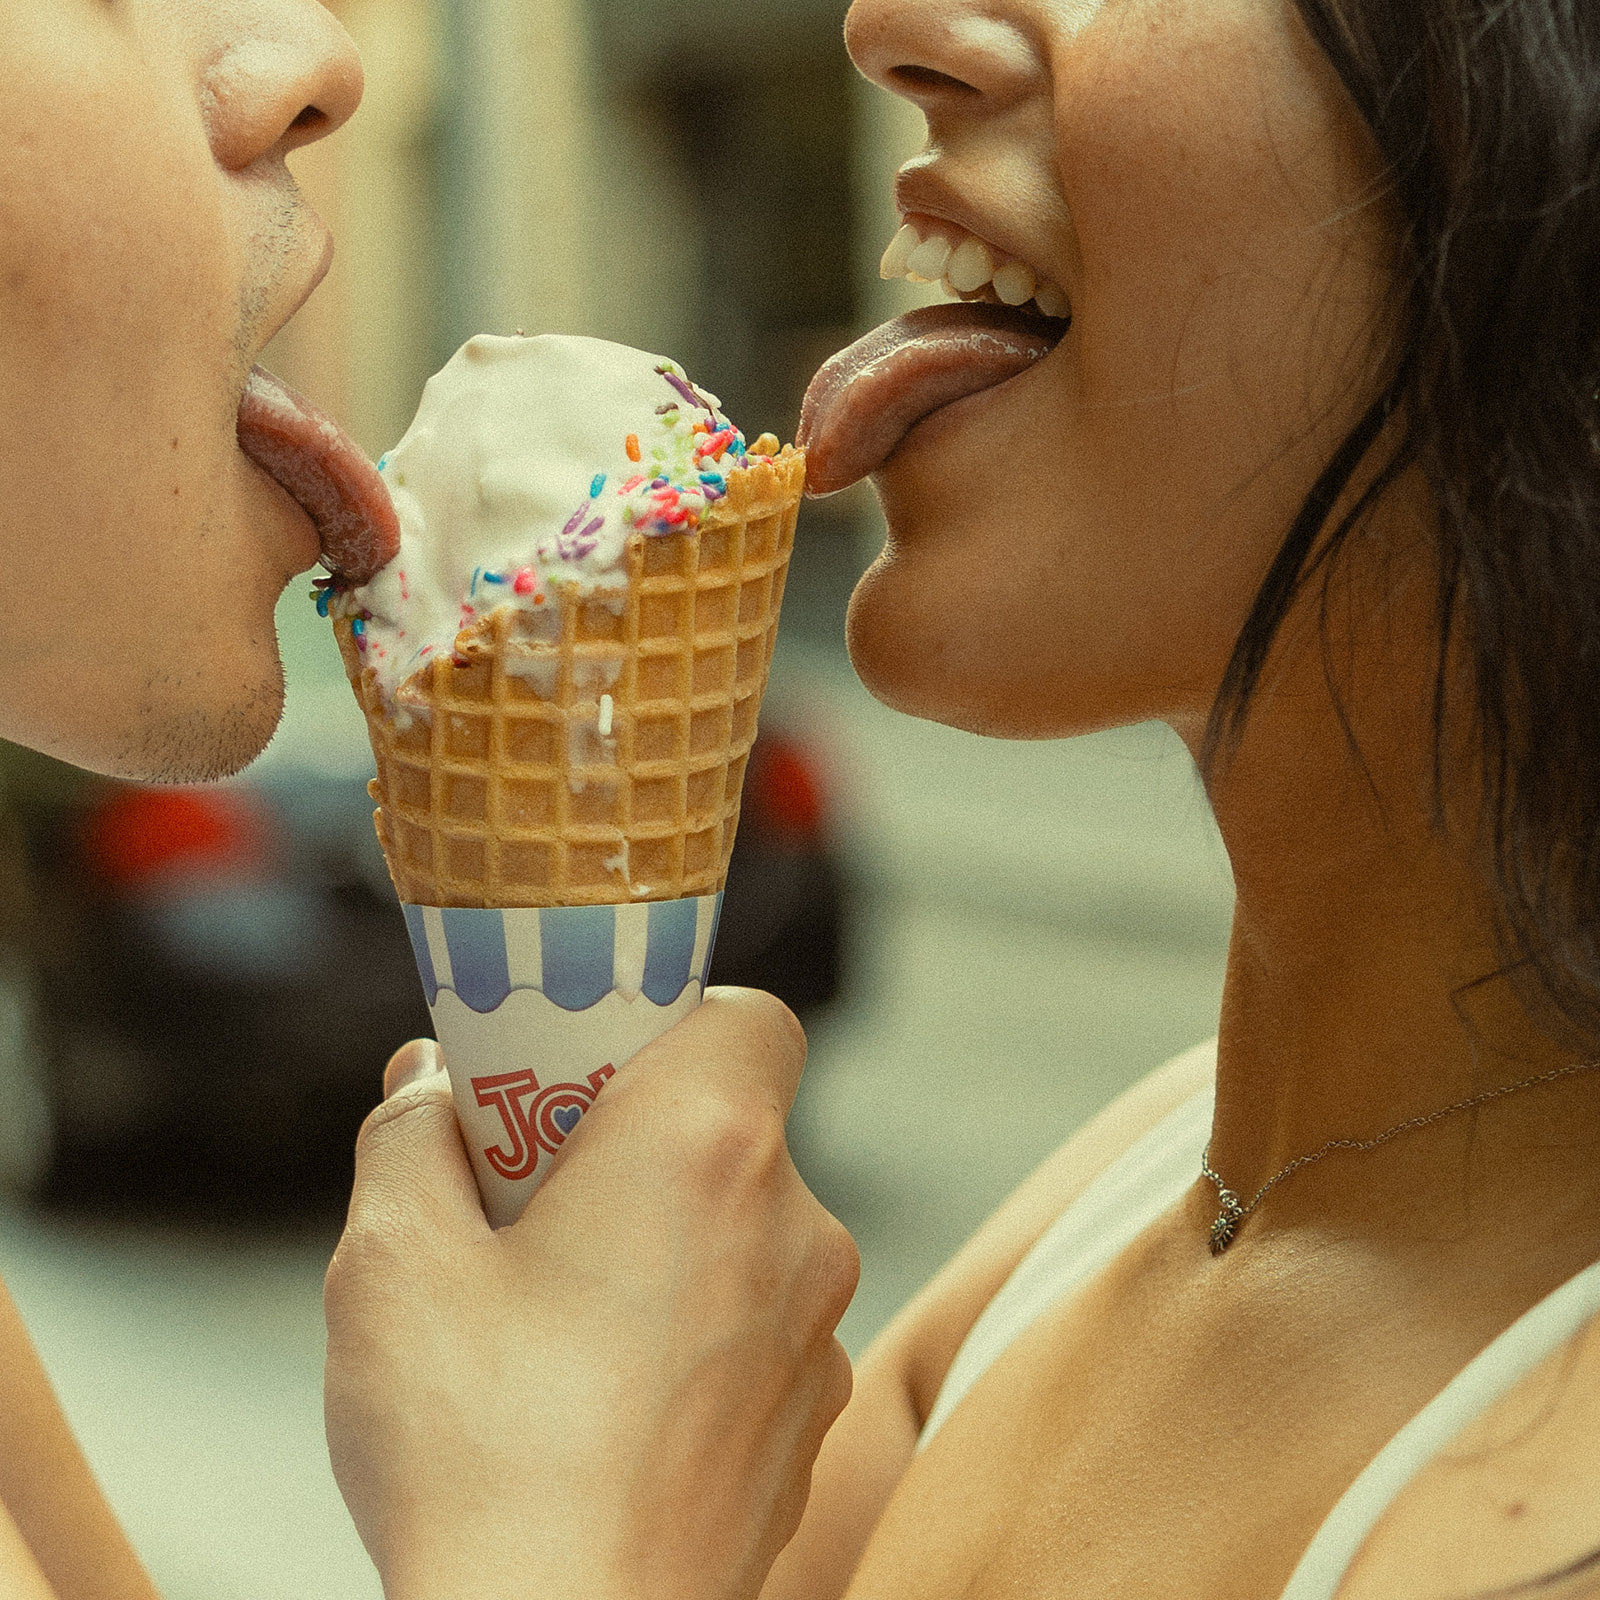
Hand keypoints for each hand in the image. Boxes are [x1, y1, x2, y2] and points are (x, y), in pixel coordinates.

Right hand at [324, 988, 858, 1599]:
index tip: (582, 1068)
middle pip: (728, 1124)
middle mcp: (794, 1226)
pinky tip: (601, 1397)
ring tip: (551, 1313)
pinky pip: (754, 1326)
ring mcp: (816, 1332)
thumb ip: (410, 1141)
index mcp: (706, 1147)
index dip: (667, 1020)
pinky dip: (694, 1329)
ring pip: (740, 1230)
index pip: (746, 1017)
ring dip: (663, 1240)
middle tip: (532, 1194)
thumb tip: (427, 1086)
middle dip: (635, 1139)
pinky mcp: (811, 1420)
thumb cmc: (480, 1453)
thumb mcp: (393, 1266)